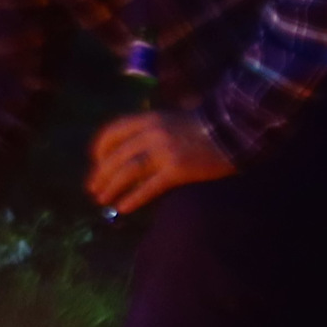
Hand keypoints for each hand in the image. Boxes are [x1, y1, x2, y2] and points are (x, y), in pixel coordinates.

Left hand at [86, 108, 232, 216]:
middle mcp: (152, 134)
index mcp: (148, 119)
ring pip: (127, 172)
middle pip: (116, 157)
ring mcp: (164, 152)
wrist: (232, 131)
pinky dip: (133, 198)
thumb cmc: (199, 128)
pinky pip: (149, 187)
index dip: (99, 151)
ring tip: (102, 200)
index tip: (96, 165)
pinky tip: (123, 208)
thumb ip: (146, 132)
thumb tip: (123, 155)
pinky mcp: (177, 170)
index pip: (111, 133)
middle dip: (101, 175)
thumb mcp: (168, 120)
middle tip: (93, 189)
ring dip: (111, 187)